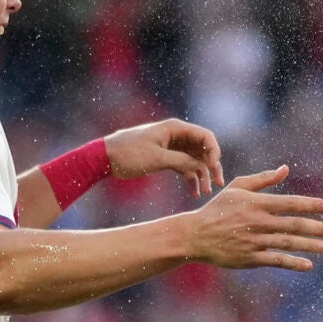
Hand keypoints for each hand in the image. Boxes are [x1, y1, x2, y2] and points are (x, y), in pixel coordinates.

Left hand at [105, 119, 223, 199]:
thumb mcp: (157, 159)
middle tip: (218, 183)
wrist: (104, 158)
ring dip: (202, 175)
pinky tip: (194, 193)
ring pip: (194, 160)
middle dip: (211, 166)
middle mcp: (176, 135)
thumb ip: (181, 162)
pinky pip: (184, 167)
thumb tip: (201, 167)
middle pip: (203, 149)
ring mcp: (172, 147)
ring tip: (206, 192)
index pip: (205, 136)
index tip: (213, 169)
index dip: (214, 152)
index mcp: (175, 128)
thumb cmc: (128, 154)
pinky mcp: (165, 157)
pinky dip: (190, 178)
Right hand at [180, 167, 322, 271]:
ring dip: (310, 245)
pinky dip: (293, 263)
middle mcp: (258, 222)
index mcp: (257, 203)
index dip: (311, 205)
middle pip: (294, 224)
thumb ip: (263, 179)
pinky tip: (308, 265)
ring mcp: (254, 241)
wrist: (195, 235)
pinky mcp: (250, 258)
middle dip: (318, 228)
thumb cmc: (217, 209)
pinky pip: (276, 260)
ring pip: (288, 243)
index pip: (290, 203)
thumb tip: (286, 169)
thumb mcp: (237, 188)